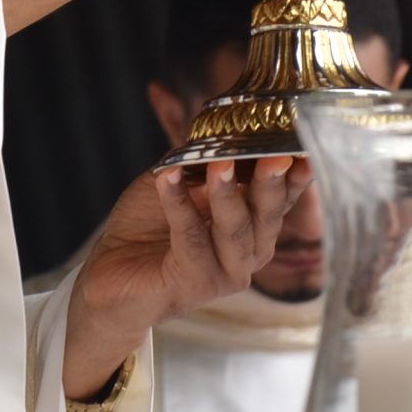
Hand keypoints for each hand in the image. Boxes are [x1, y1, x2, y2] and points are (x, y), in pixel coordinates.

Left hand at [62, 158, 303, 398]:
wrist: (110, 275)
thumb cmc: (147, 226)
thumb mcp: (180, 183)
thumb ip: (203, 161)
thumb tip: (221, 128)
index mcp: (253, 228)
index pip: (281, 199)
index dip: (295, 176)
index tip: (301, 148)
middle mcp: (248, 254)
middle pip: (267, 216)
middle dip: (271, 184)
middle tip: (274, 156)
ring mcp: (224, 273)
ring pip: (234, 231)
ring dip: (228, 194)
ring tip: (221, 163)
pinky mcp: (193, 283)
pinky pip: (190, 238)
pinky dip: (179, 204)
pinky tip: (169, 177)